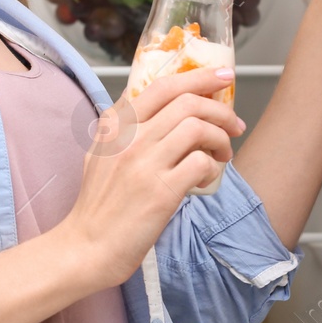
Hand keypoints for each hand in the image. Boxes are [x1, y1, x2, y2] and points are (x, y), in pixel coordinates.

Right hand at [56, 67, 244, 288]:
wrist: (87, 246)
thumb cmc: (97, 204)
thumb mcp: (101, 154)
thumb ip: (125, 130)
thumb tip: (160, 111)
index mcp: (115, 125)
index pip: (162, 86)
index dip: (198, 76)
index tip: (223, 77)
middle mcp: (128, 138)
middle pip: (187, 102)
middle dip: (221, 110)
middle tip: (235, 124)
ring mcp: (144, 163)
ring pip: (198, 128)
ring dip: (221, 139)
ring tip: (223, 155)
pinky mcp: (161, 191)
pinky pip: (201, 164)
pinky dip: (213, 168)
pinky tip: (207, 179)